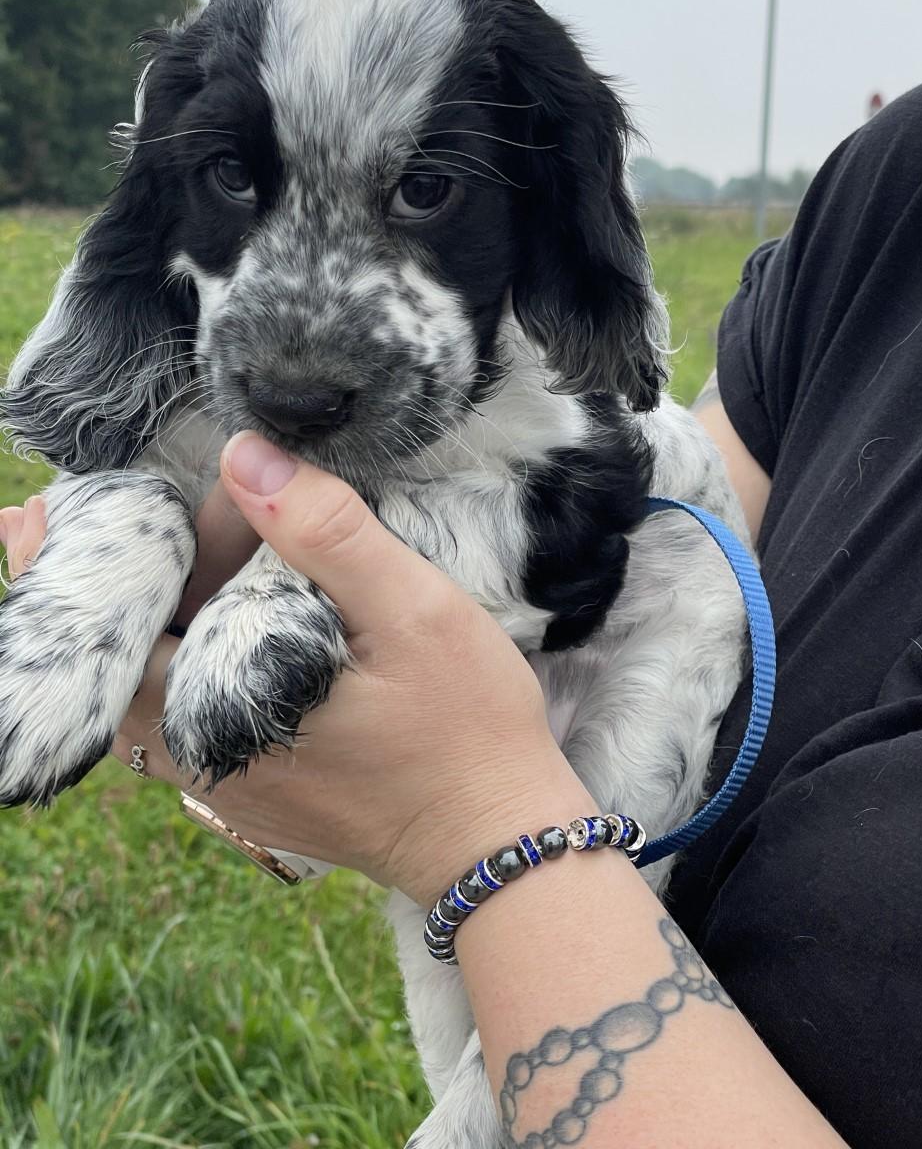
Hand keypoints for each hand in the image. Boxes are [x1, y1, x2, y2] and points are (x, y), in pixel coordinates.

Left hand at [1, 437, 588, 906]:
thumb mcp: (413, 610)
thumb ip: (324, 533)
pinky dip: (172, 663)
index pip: (115, 637)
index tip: (33, 513)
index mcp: (224, 710)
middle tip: (43, 524)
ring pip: (147, 698)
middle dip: (90, 592)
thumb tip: (243, 456)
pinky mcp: (258, 793)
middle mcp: (207, 757)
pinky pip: (185, 720)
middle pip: (114, 667)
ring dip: (130, 629)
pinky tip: (192, 627)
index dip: (72, 569)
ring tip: (116, 567)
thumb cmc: (465, 726)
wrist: (497, 843)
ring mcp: (229, 783)